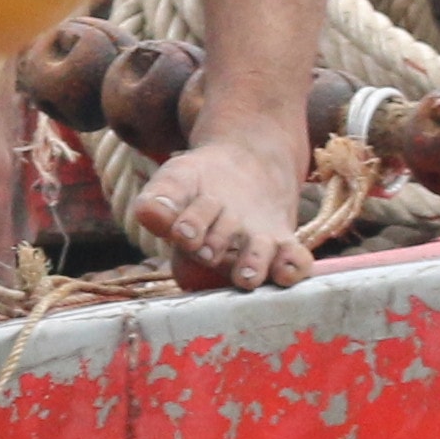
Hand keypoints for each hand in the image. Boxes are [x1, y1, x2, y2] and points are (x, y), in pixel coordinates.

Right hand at [129, 123, 317, 295]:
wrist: (245, 164)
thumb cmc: (201, 178)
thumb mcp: (177, 177)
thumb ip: (160, 196)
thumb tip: (147, 213)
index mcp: (188, 245)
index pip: (182, 246)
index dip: (187, 235)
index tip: (183, 230)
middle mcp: (220, 257)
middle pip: (216, 255)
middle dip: (215, 243)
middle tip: (214, 232)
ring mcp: (252, 252)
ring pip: (251, 268)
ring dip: (251, 268)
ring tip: (247, 275)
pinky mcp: (282, 246)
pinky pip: (291, 263)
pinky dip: (292, 266)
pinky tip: (290, 263)